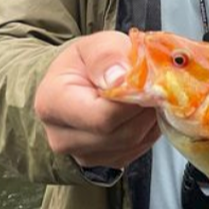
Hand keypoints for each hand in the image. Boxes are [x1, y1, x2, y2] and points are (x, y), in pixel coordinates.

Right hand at [33, 30, 159, 167]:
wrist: (75, 82)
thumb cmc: (84, 62)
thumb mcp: (93, 45)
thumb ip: (107, 55)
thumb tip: (122, 78)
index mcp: (52, 103)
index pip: (103, 116)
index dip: (135, 100)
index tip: (152, 80)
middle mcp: (62, 137)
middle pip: (121, 133)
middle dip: (146, 108)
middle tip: (155, 84)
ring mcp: (82, 155)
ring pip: (134, 143)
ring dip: (150, 118)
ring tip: (147, 93)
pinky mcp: (103, 163)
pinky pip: (138, 149)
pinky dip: (149, 129)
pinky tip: (142, 110)